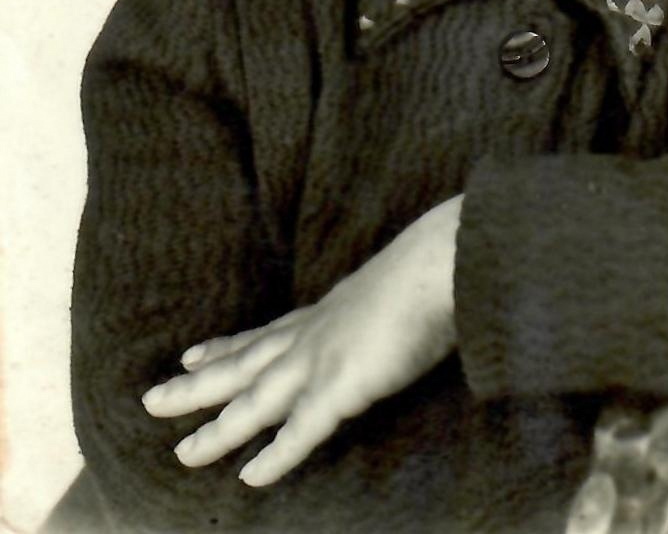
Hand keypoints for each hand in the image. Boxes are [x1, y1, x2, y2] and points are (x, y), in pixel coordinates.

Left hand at [142, 194, 461, 485]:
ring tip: (183, 455)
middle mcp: (312, 336)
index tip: (192, 352)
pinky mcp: (342, 387)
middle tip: (153, 400)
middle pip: (242, 364)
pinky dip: (276, 456)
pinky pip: (300, 431)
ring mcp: (322, 361)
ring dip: (217, 430)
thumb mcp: (394, 287)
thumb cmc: (430, 268)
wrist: (441, 261)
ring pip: (254, 402)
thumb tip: (395, 309)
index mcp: (325, 313)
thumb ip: (380, 307)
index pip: (265, 333)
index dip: (227, 345)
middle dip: (197, 386)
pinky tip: (250, 478)